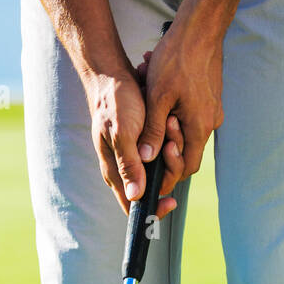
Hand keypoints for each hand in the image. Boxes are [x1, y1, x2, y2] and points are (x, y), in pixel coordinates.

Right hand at [83, 67, 178, 217]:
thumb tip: (136, 197)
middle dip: (168, 171)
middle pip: (151, 190)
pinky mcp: (140, 146)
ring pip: (159, 172)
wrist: (111, 74)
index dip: (154, 209)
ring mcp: (131, 158)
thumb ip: (129, 164)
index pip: (133, 206)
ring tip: (172, 127)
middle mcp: (123, 169)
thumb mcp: (123, 132)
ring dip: (171, 154)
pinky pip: (160, 156)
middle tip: (172, 144)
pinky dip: (169, 145)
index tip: (172, 201)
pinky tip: (171, 128)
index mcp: (114, 171)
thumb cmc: (115, 101)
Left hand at [135, 17, 224, 199]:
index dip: (170, 173)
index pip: (187, 167)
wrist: (201, 27)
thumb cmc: (177, 58)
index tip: (152, 169)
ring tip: (151, 98)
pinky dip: (174, 108)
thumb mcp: (157, 96)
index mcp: (199, 127)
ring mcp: (212, 110)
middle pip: (186, 150)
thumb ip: (153, 131)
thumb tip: (147, 158)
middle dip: (165, 144)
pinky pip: (190, 113)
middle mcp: (210, 123)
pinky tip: (160, 88)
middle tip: (149, 128)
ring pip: (186, 129)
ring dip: (166, 120)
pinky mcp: (210, 98)